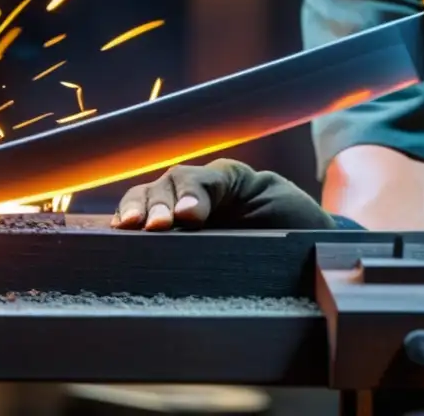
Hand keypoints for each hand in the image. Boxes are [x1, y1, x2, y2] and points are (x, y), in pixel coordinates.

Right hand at [111, 157, 337, 230]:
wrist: (305, 245)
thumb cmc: (294, 223)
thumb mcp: (279, 206)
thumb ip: (255, 206)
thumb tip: (221, 221)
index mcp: (225, 179)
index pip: (199, 178)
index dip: (191, 194)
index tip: (189, 217)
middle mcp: (198, 190)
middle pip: (167, 184)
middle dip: (157, 203)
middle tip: (155, 226)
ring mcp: (180, 210)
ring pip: (148, 197)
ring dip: (136, 209)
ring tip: (130, 226)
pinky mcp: (171, 236)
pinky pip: (142, 220)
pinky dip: (127, 221)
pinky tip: (118, 233)